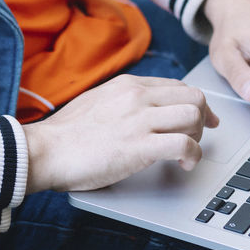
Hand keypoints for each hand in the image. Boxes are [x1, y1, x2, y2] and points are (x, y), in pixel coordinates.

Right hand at [24, 74, 218, 193]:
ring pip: (193, 115)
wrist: (47, 150)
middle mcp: (137, 96)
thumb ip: (122, 100)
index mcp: (127, 85)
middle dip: (203, 117)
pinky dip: (193, 155)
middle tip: (198, 137)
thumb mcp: (96, 100)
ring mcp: (139, 120)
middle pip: (193, 96)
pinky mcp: (140, 147)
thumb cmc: (66, 133)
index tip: (201, 118)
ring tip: (188, 152)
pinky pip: (183, 144)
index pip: (176, 86)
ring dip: (198, 137)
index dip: (195, 103)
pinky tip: (184, 165)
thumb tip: (141, 108)